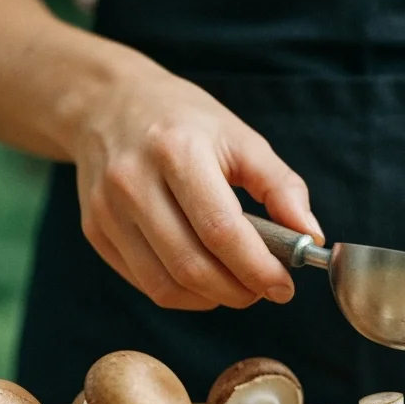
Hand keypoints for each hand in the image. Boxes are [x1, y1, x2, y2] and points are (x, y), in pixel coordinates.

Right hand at [71, 61, 322, 309]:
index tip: (284, 286)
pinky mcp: (95, 231)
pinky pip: (144, 283)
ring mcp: (107, 210)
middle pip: (191, 265)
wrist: (106, 105)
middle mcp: (133, 182)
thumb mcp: (240, 138)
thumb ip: (281, 187)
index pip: (221, 230)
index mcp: (176, 151)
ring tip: (237, 285)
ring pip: (165, 285)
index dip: (257, 268)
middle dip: (238, 291)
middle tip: (264, 289)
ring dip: (211, 298)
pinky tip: (203, 276)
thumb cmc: (183, 122)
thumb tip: (309, 236)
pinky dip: (182, 293)